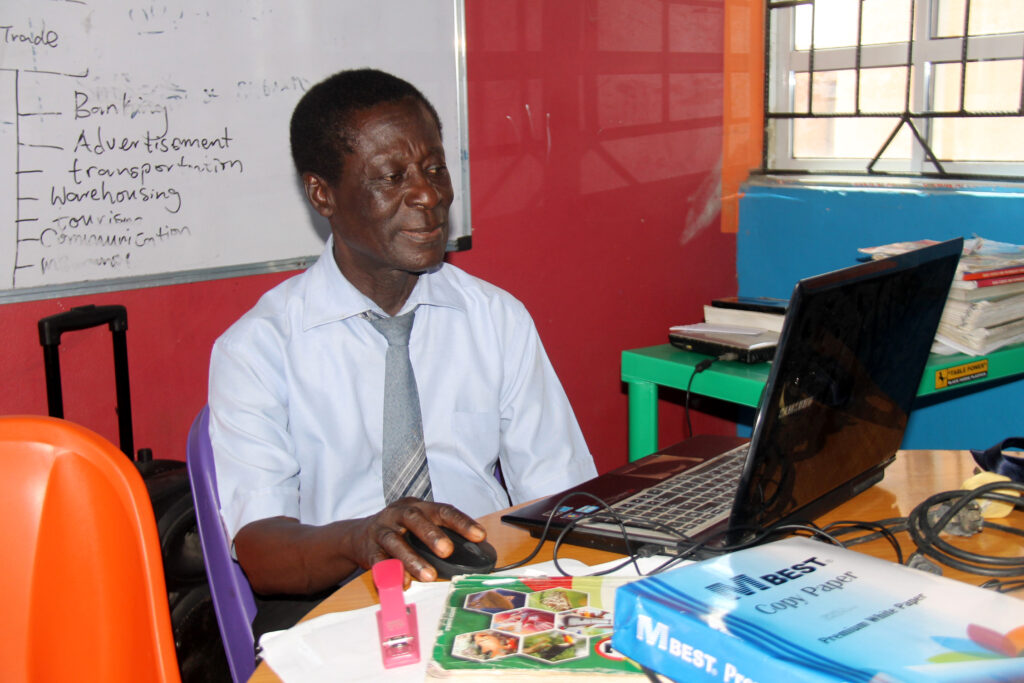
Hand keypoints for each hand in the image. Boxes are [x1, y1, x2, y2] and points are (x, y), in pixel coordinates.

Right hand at [351, 498, 484, 581]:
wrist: (358, 536)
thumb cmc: (401, 530)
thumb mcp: (420, 524)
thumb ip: (441, 533)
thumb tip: (474, 552)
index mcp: (418, 507)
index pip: (442, 511)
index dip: (462, 523)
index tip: (480, 536)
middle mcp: (398, 514)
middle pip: (414, 519)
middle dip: (431, 535)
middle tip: (447, 551)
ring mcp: (381, 531)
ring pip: (395, 542)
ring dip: (412, 559)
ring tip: (429, 576)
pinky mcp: (369, 550)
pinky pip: (378, 562)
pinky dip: (391, 574)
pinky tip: (403, 584)